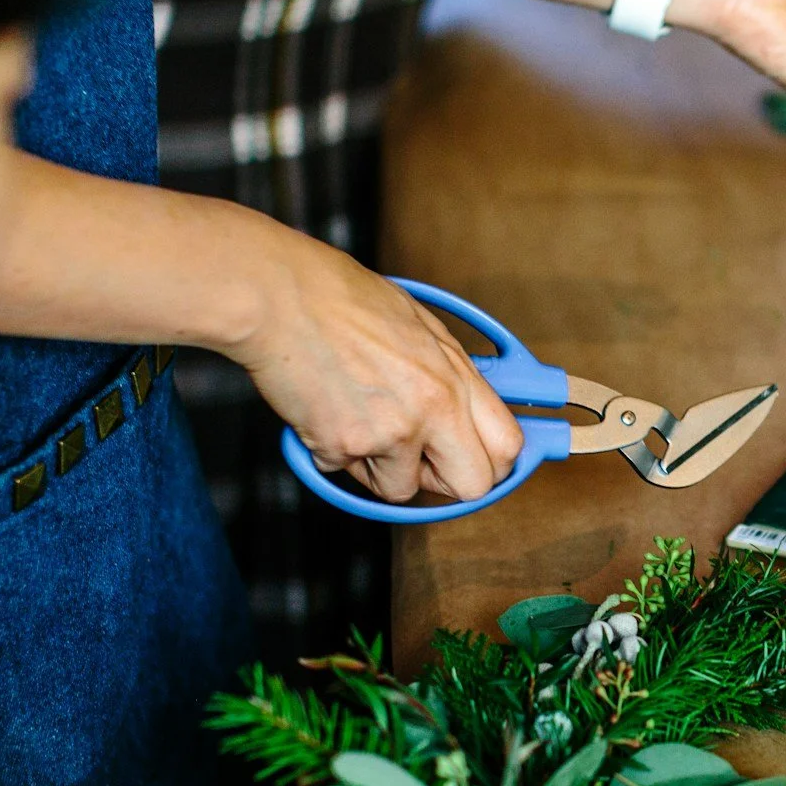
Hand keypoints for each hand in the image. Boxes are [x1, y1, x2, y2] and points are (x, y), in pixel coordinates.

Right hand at [235, 227, 523, 502]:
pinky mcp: (341, 446)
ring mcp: (387, 432)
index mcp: (454, 376)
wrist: (278, 296)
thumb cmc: (342, 298)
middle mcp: (431, 409)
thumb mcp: (421, 326)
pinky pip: (347, 472)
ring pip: (401, 489)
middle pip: (472, 485)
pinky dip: (335, 452)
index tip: (478, 461)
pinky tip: (327, 410)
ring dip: (381, 468)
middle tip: (423, 462)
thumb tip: (469, 409)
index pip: (507, 446)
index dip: (495, 463)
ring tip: (358, 419)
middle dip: (448, 482)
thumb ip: (450, 372)